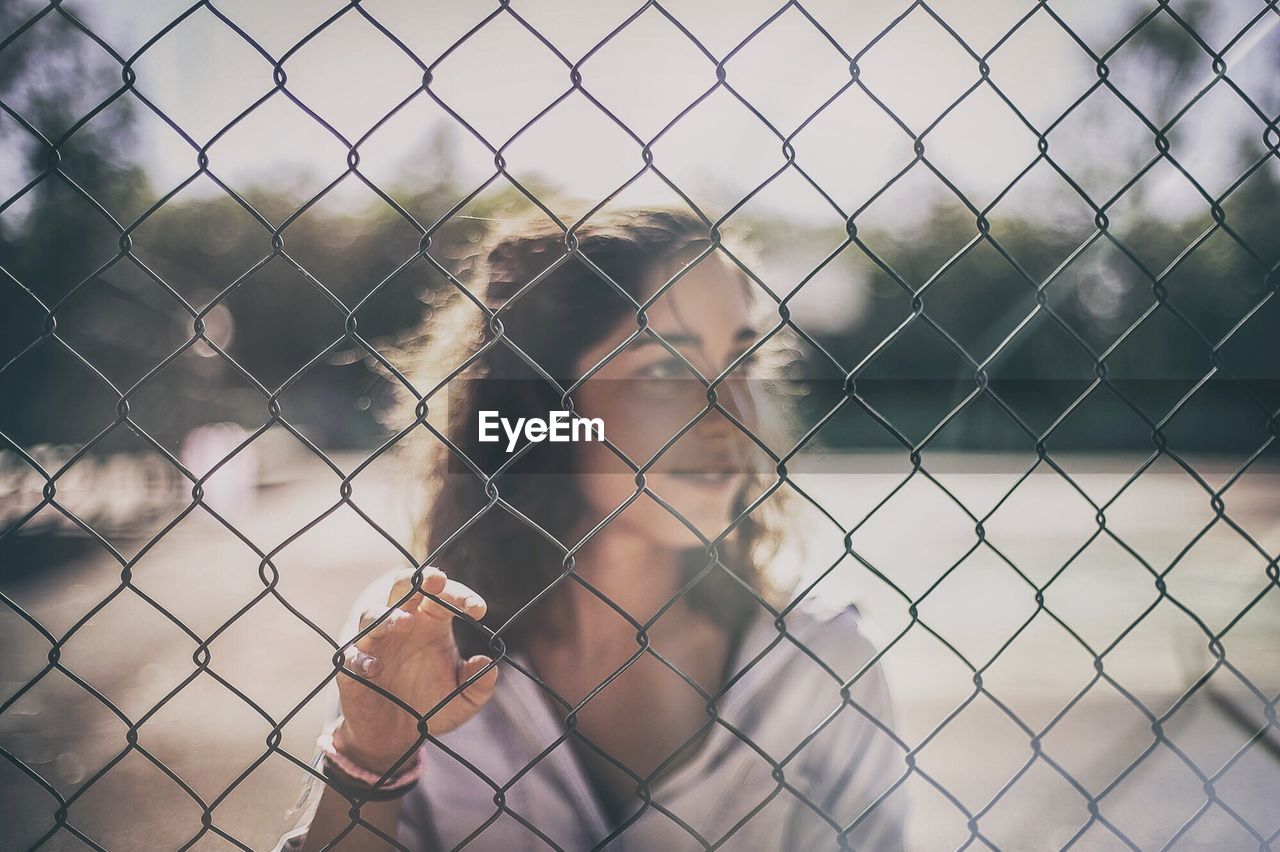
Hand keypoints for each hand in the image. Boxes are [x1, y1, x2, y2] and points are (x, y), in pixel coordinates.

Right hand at [331, 566, 498, 774]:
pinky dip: (360, 658)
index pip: (443, 597)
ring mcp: (374, 644)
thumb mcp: (462, 702)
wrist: (396, 738)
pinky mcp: (351, 669)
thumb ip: (478, 686)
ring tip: (403, 623)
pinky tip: (375, 667)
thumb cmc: (430, 707)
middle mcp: (402, 625)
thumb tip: (489, 666)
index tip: (479, 610)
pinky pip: (350, 656)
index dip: (460, 596)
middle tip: (435, 580)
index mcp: (431, 622)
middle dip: (418, 579)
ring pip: (372, 615)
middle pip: (404, 587)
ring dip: (387, 616)